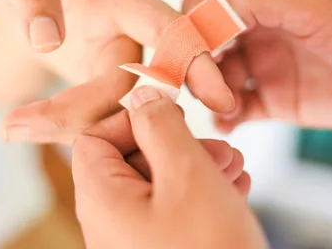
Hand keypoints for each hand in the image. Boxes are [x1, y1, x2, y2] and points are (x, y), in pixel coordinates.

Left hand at [0, 0, 232, 143]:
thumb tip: (48, 39)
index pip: (169, 28)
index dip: (196, 60)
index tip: (220, 100)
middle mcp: (129, 37)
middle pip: (141, 89)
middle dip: (91, 116)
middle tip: (12, 125)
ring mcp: (117, 68)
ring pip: (119, 113)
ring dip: (70, 128)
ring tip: (9, 125)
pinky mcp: (101, 92)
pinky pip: (98, 121)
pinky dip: (67, 132)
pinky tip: (23, 126)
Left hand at [72, 86, 266, 248]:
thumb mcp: (187, 173)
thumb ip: (160, 127)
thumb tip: (141, 97)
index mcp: (101, 199)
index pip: (95, 137)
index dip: (133, 119)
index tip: (173, 114)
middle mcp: (110, 222)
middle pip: (131, 159)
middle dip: (177, 144)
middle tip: (219, 146)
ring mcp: (135, 240)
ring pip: (159, 184)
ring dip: (197, 166)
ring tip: (235, 166)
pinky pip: (174, 211)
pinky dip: (201, 193)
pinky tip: (235, 188)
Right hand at [183, 0, 331, 133]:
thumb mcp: (319, 3)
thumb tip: (206, 10)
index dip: (194, 14)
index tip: (199, 42)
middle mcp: (260, 24)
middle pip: (204, 36)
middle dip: (197, 58)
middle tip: (207, 84)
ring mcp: (266, 62)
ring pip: (214, 74)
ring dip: (209, 90)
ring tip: (225, 107)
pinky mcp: (276, 99)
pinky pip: (236, 108)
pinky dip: (224, 116)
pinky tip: (229, 125)